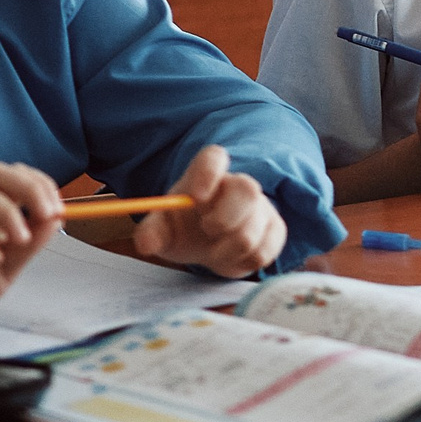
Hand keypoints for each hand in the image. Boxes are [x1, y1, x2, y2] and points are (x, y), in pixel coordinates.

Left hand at [132, 144, 287, 276]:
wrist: (208, 244)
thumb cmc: (183, 228)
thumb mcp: (163, 229)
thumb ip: (152, 233)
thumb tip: (145, 243)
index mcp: (206, 175)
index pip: (214, 158)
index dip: (208, 172)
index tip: (196, 197)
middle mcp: (239, 185)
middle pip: (247, 189)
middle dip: (225, 218)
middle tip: (207, 230)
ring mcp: (262, 207)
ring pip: (253, 230)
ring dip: (226, 251)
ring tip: (212, 253)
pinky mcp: (275, 230)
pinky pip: (264, 251)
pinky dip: (242, 263)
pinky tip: (231, 258)